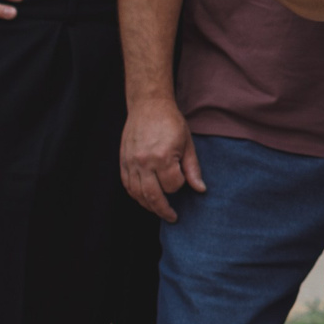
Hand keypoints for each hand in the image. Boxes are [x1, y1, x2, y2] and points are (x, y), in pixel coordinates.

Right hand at [120, 98, 204, 222]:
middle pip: (152, 196)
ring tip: (158, 211)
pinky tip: (144, 199)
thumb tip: (200, 189)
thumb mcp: (188, 144)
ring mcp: (131, 162)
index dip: (179, 185)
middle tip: (172, 218)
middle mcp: (144, 162)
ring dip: (148, 206)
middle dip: (163, 210)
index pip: (172, 186)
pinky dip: (135, 195)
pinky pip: (127, 185)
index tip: (182, 178)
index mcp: (163, 157)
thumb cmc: (171, 123)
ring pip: (137, 194)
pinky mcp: (123, 161)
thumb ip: (193, 169)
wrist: (148, 106)